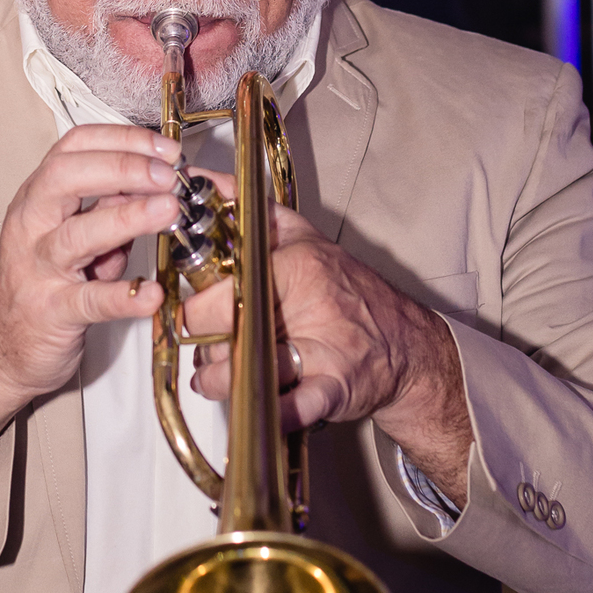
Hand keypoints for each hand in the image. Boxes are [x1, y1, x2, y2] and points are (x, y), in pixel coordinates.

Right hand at [0, 124, 180, 475]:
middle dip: (122, 167)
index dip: (122, 140)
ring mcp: (37, 268)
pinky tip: (150, 293)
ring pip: (76, 235)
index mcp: (39, 196)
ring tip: (168, 212)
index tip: (165, 149)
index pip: (74, 146)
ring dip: (126, 218)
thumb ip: (111, 207)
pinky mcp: (50, 312)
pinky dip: (122, 296)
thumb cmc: (41, 283)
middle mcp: (31, 224)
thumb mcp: (74, 234)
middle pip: (67, 176)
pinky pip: (87, 301)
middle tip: (167, 176)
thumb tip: (160, 182)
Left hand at [184, 205, 472, 508]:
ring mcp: (325, 346)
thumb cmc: (348, 291)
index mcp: (297, 263)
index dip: (194, 304)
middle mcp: (311, 301)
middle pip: (228, 327)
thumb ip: (252, 211)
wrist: (404, 345)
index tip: (188, 310)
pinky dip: (271, 412)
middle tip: (205, 344)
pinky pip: (294, 405)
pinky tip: (255, 408)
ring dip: (221, 380)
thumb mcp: (304, 238)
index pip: (223, 283)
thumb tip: (204, 180)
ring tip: (216, 376)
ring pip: (248, 367)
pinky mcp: (336, 387)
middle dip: (204, 342)